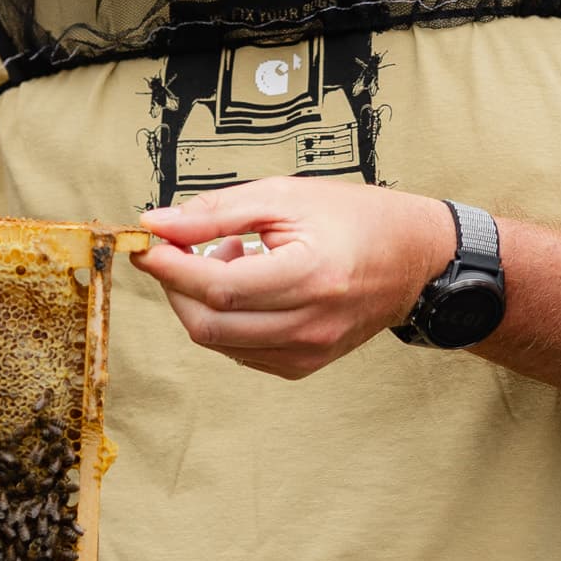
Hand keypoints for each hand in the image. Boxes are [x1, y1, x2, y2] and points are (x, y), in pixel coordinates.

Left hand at [134, 178, 455, 379]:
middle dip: (176, 287)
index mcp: (310, 275)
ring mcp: (308, 351)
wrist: (414, 260)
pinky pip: (240, 351)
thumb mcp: (285, 196)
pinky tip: (247, 284)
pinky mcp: (304, 365)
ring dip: (200, 301)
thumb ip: (217, 212)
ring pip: (219, 342)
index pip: (218, 286)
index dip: (171, 267)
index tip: (146, 244)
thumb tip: (158, 223)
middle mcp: (311, 323)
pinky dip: (225, 319)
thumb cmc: (354, 218)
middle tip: (178, 249)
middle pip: (209, 324)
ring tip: (228, 256)